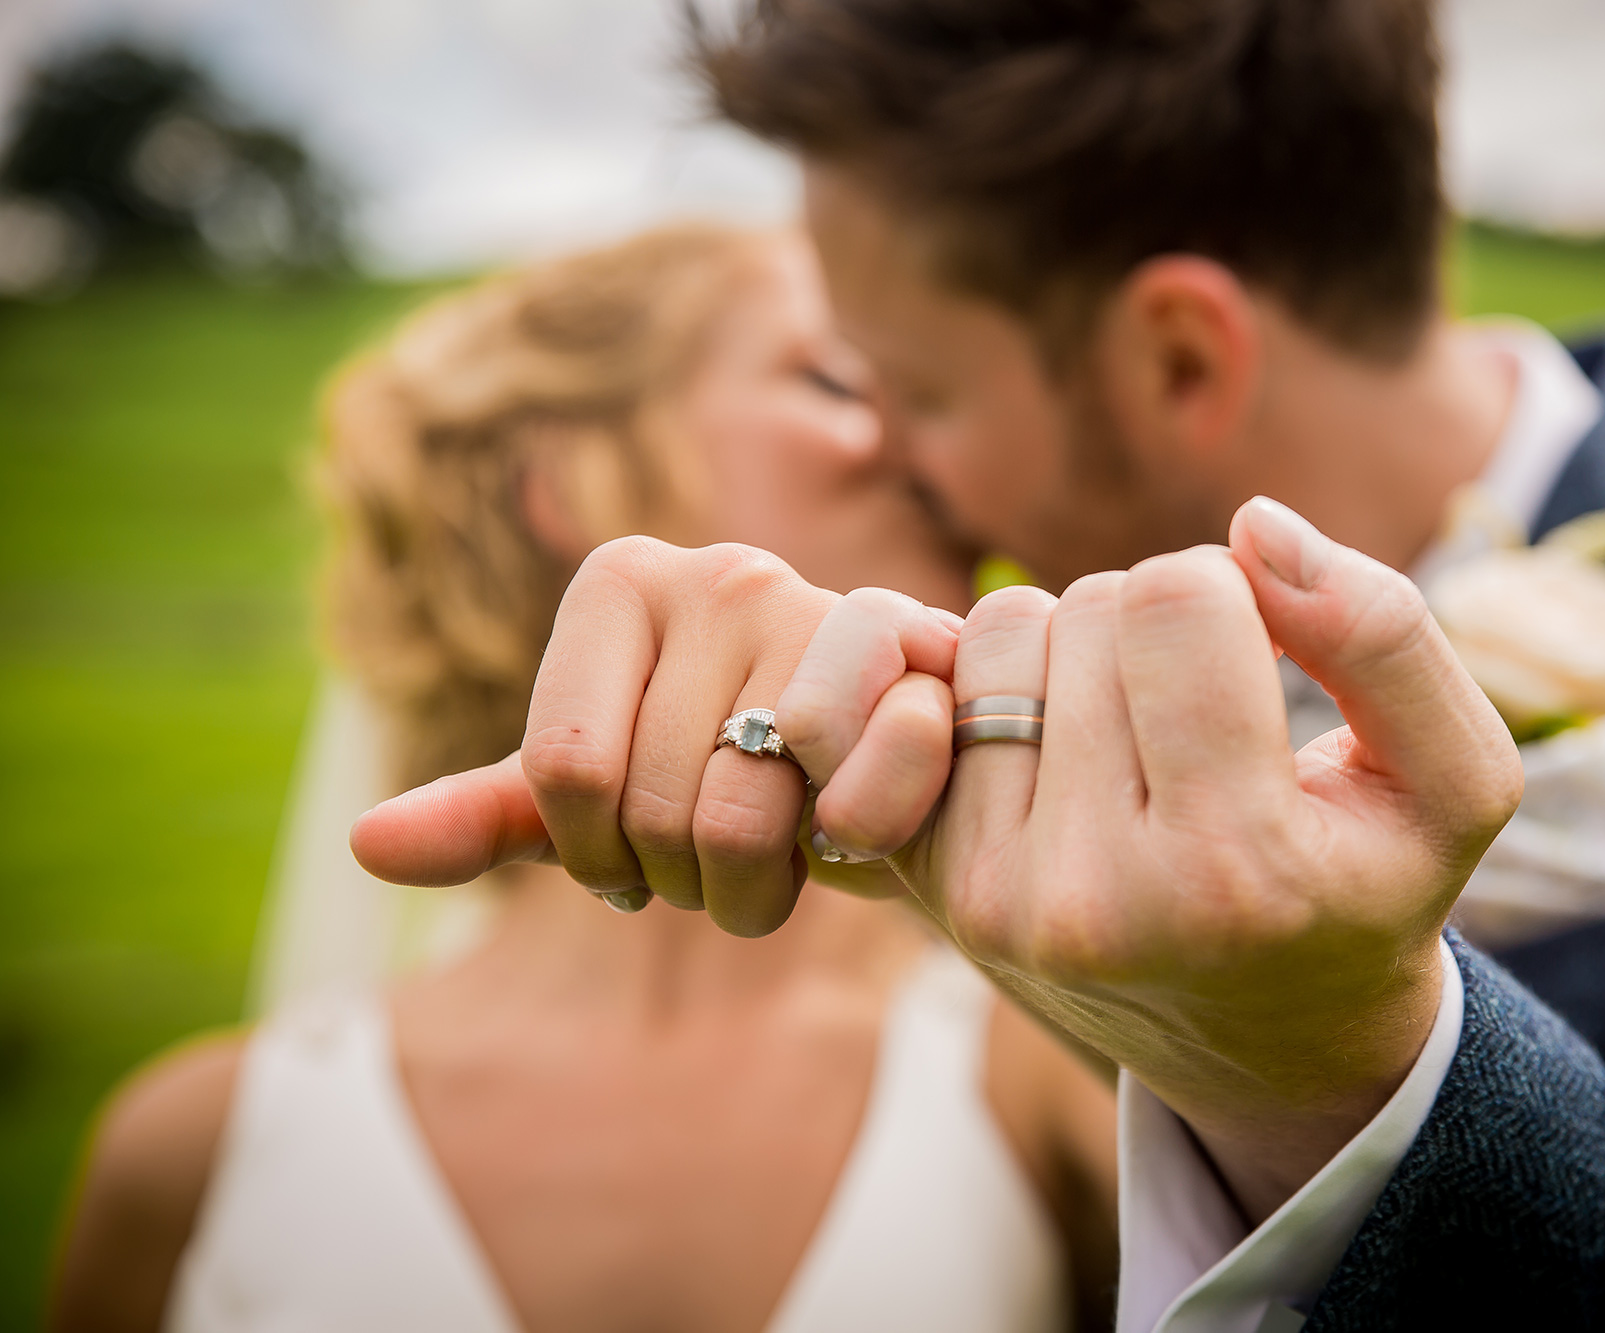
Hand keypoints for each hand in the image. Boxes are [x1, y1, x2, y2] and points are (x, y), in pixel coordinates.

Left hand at [349, 536, 959, 933]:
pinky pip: (849, 779)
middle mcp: (718, 570)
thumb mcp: (604, 800)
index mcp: (619, 582)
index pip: (564, 771)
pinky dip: (855, 840)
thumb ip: (495, 815)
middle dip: (683, 881)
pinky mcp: (917, 647)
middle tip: (722, 861)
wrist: (896, 767)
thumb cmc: (736, 777)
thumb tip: (366, 847)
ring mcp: (818, 603)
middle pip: (651, 806)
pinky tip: (861, 827)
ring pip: (744, 816)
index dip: (599, 858)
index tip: (636, 856)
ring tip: (783, 853)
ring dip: (760, 888)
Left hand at [787, 498, 1521, 1219]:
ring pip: (1006, 630)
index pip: (1178, 598)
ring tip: (1140, 734)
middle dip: (1159, 623)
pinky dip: (1008, 685)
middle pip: (1094, 607)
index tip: (1268, 657)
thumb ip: (1386, 633)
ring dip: (1078, 646)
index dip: (1236, 592)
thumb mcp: (1451, 778)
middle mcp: (1097, 899)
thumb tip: (1254, 524)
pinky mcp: (937, 883)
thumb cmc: (1365, 886)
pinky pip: (935, 687)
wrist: (1267, 1042)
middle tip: (1205, 714)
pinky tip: (1068, 754)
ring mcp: (1000, 899)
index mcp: (1235, 871)